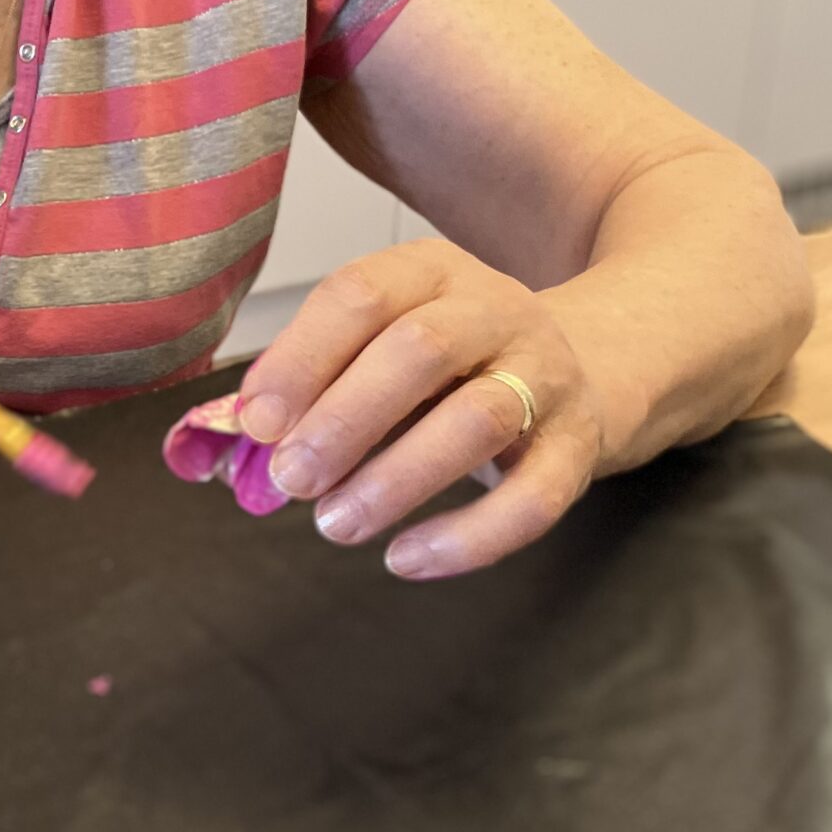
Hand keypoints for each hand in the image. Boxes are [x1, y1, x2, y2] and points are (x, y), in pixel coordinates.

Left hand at [234, 239, 605, 579]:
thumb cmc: (448, 365)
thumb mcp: (384, 344)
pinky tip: (405, 559)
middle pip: (421, 350)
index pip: (361, 294)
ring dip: (397, 478)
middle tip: (292, 478)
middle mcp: (494, 309)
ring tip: (336, 524)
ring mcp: (546, 375)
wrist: (586, 366)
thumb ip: (319, 381)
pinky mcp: (578, 445)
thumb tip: (246, 435)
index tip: (258, 421)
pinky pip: (534, 498)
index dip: (303, 358)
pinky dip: (468, 537)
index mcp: (429, 272)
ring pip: (479, 419)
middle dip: (345, 419)